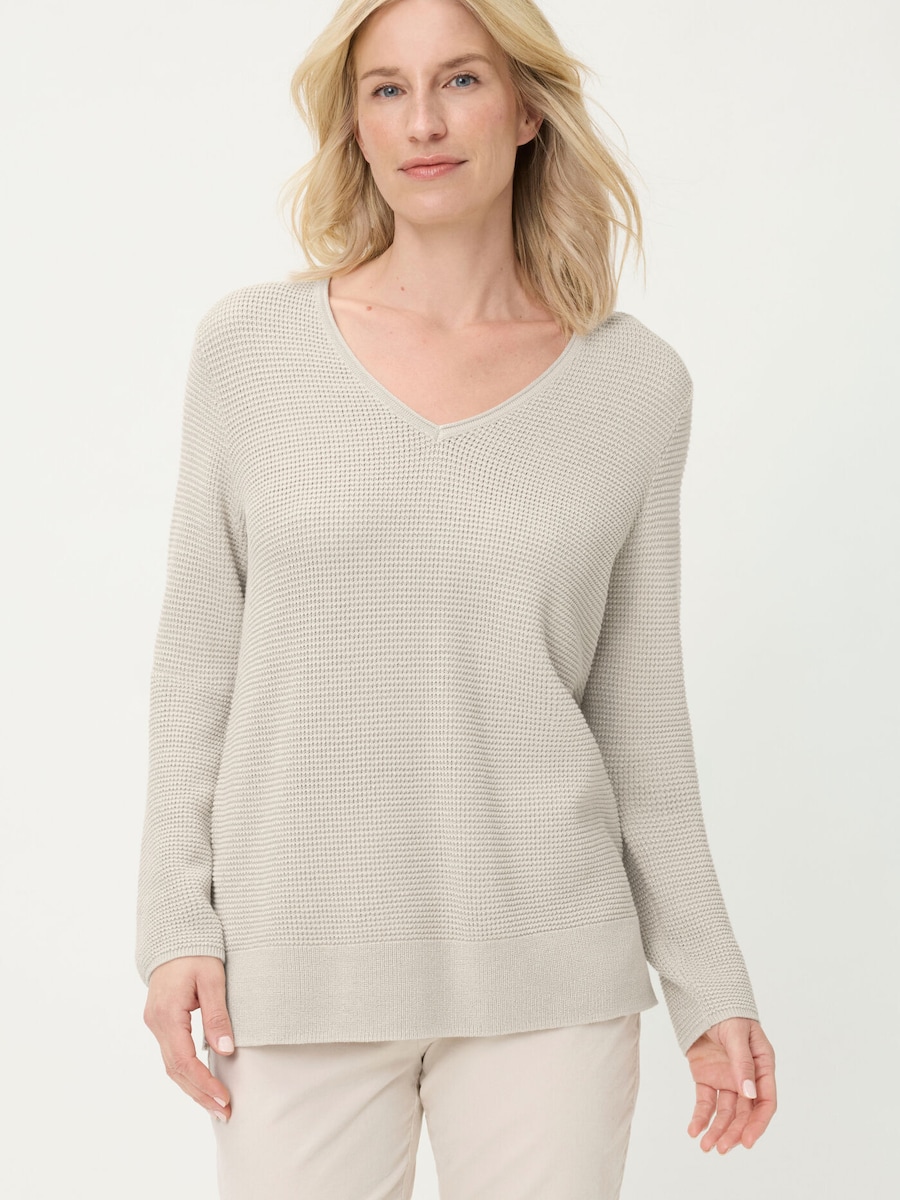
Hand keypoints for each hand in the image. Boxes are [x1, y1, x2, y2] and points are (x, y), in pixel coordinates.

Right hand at [143, 955, 235, 1121]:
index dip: (204, 1084)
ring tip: (217, 1105)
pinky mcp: (161, 1021)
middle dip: (200, 1094)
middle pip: (176, 1071)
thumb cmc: (196, 951)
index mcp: (167, 1014)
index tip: (225, 1099)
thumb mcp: (212, 979)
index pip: (184, 1061)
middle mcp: (156, 1023)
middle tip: (225, 1112)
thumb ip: (217, 1015)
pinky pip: (172, 1054)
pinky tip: (203, 1082)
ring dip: (193, 1087)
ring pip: (172, 1066)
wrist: (175, 933)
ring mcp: (155, 1023)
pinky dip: (187, 1072)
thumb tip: (225, 1051)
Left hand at [684, 1016, 775, 1152]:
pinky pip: (705, 1101)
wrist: (703, 999)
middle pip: (744, 1112)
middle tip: (722, 1148)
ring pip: (725, 1112)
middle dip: (734, 1132)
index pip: (765, 1101)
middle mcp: (746, 1078)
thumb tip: (748, 1093)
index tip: (747, 1141)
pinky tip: (694, 1131)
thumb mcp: (737, 1034)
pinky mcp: (707, 1078)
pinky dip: (700, 1116)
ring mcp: (726, 1079)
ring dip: (717, 1130)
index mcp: (763, 1067)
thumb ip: (743, 1063)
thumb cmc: (728, 1013)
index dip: (758, 1123)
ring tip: (706, 1146)